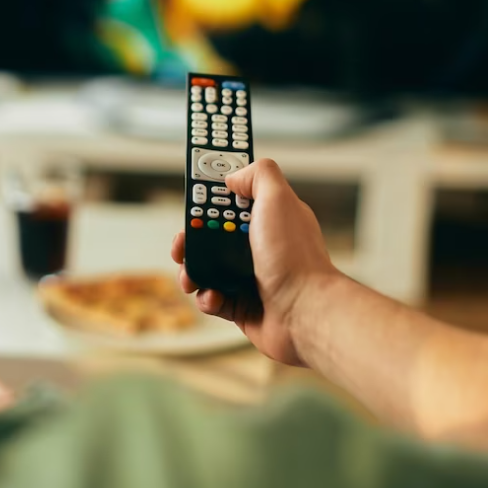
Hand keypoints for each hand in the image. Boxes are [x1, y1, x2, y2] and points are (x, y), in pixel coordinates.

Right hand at [172, 159, 340, 364]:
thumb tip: (234, 177)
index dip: (210, 200)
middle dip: (191, 238)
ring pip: (207, 268)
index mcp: (269, 220)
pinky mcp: (243, 306)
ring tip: (190, 275)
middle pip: (212, 235)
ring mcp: (250, 277)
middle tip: (183, 242)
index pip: (232, 203)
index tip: (193, 202)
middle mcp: (259, 247)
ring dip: (191, 270)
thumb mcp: (278, 199)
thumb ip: (258, 175)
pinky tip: (214, 296)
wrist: (304, 311)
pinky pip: (212, 298)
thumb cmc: (295, 258)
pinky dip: (207, 297)